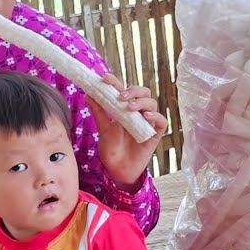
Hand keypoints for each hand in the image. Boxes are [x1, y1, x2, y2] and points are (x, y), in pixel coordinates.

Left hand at [86, 74, 166, 188]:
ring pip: (151, 103)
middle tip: (120, 97)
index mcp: (125, 108)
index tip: (104, 79)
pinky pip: (161, 121)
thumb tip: (89, 93)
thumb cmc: (111, 149)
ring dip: (140, 102)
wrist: (117, 170)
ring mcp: (148, 122)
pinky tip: (145, 116)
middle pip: (142, 92)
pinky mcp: (156, 134)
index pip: (123, 90)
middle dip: (132, 91)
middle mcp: (138, 112)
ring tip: (129, 108)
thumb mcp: (103, 129)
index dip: (115, 82)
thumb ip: (99, 112)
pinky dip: (155, 116)